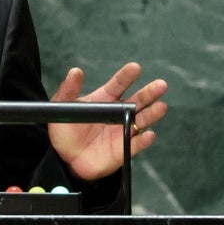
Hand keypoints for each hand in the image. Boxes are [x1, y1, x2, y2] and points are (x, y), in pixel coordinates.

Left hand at [48, 62, 167, 180]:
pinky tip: (148, 134)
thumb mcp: (62, 107)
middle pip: (137, 101)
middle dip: (149, 93)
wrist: (64, 157)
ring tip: (161, 106)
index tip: (135, 67)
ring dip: (152, 114)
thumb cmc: (65, 128)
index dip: (126, 76)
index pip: (118, 85)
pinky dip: (144, 140)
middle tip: (161, 85)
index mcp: (104, 99)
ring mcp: (122, 130)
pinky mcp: (123, 149)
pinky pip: (136, 144)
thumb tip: (75, 71)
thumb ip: (69, 90)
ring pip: (141, 121)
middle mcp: (117, 113)